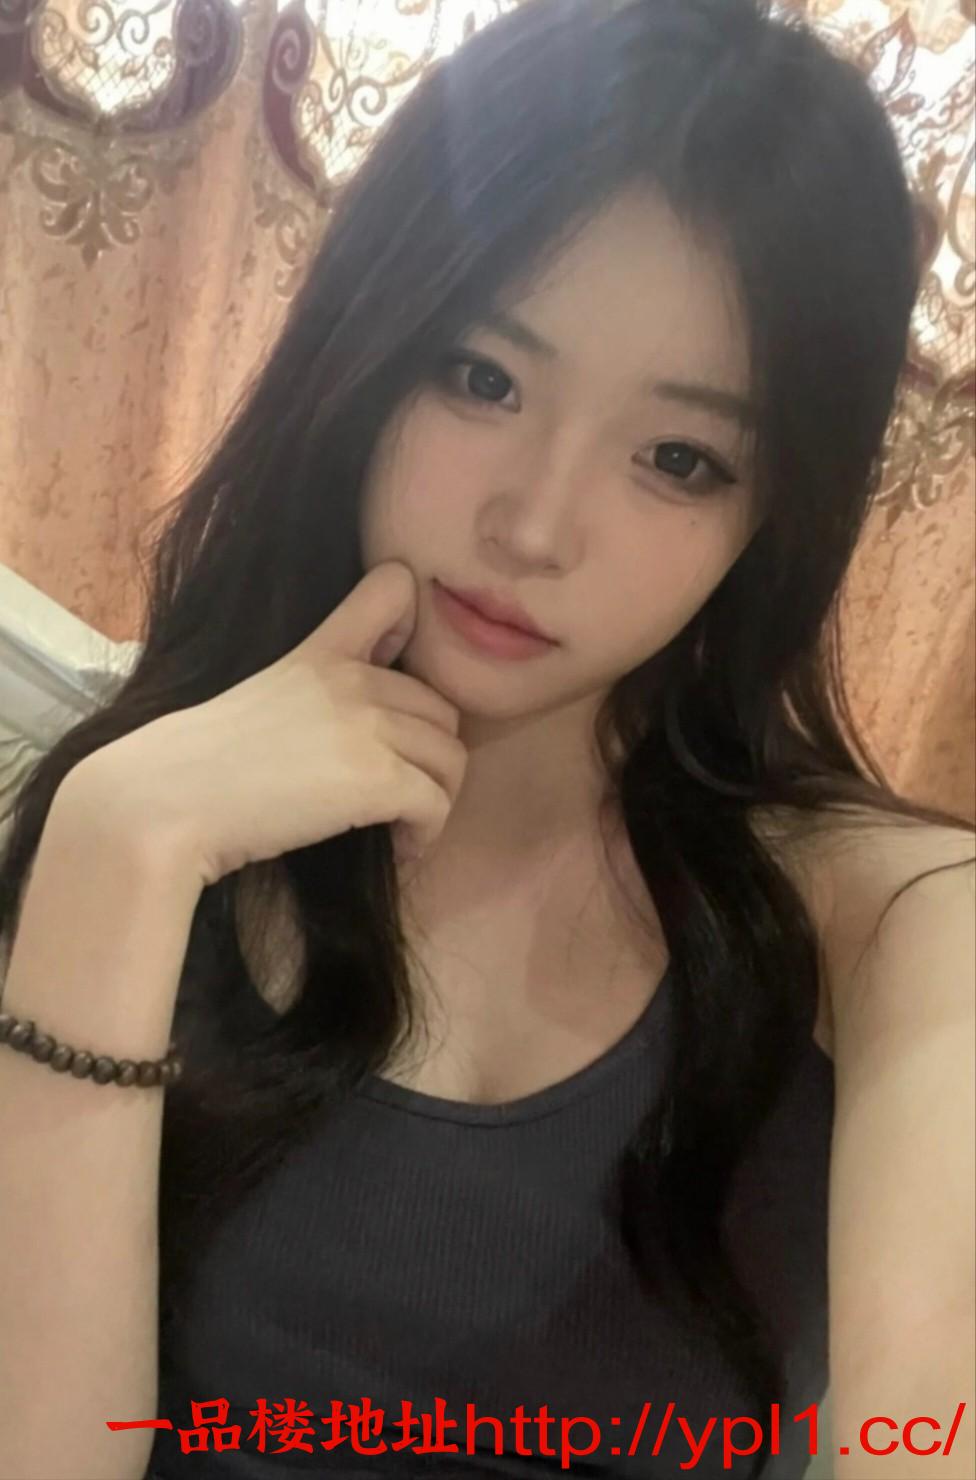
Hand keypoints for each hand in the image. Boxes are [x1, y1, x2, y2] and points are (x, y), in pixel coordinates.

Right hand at [70, 562, 466, 888]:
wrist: (166, 801)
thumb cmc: (200, 767)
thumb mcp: (262, 699)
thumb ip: (312, 699)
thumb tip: (350, 742)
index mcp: (322, 652)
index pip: (394, 589)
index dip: (414, 622)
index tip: (401, 673)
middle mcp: (354, 680)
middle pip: (443, 709)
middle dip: (431, 757)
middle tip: (400, 796)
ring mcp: (368, 727)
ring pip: (451, 759)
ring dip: (435, 799)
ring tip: (401, 827)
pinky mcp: (378, 780)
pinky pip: (437, 804)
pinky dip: (426, 834)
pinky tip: (398, 848)